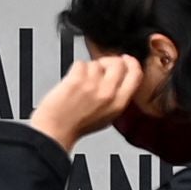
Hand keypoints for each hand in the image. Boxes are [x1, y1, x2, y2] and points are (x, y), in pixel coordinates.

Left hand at [29, 51, 145, 151]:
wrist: (55, 130)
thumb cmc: (77, 126)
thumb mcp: (107, 116)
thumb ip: (117, 97)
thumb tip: (120, 76)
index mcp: (119, 103)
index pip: (136, 75)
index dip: (132, 63)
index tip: (127, 59)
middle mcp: (108, 93)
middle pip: (118, 63)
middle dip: (109, 61)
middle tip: (100, 67)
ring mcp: (93, 85)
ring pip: (96, 63)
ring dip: (88, 69)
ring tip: (80, 83)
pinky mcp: (77, 80)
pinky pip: (80, 64)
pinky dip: (74, 70)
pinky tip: (71, 82)